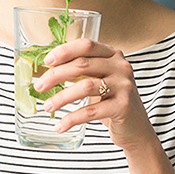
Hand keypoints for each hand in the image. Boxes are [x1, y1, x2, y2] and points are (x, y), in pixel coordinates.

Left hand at [32, 38, 147, 145]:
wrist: (135, 128)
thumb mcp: (99, 80)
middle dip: (56, 75)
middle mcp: (121, 66)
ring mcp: (124, 86)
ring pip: (85, 86)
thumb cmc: (111, 102)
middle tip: (39, 86)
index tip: (46, 61)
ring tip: (48, 107)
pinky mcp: (123, 106)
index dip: (64, 51)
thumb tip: (45, 71)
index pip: (86, 45)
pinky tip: (61, 126)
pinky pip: (91, 111)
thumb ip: (81, 71)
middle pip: (82, 64)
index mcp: (113, 55)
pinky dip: (72, 119)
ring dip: (61, 97)